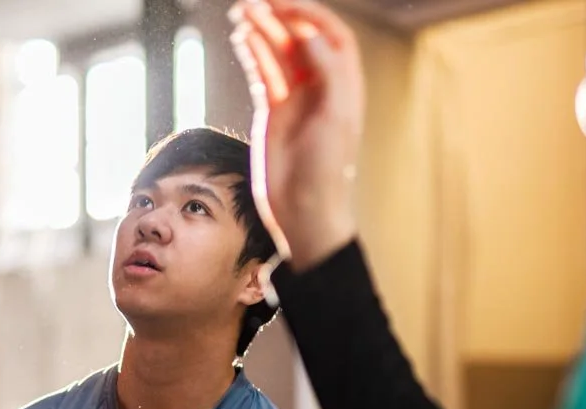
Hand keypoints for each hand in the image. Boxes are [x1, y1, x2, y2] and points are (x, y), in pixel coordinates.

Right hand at [230, 0, 364, 269]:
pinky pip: (263, 73)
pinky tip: (241, 37)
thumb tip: (309, 36)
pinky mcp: (274, 112)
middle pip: (302, 39)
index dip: (312, 15)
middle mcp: (321, 88)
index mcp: (344, 86)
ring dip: (263, 30)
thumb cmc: (326, 170)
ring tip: (241, 11)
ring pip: (279, 53)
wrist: (304, 210)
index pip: (332, 36)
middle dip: (281, 16)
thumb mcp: (333, 118)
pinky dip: (253, 53)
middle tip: (256, 1)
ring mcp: (296, 98)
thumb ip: (326, 73)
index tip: (287, 5)